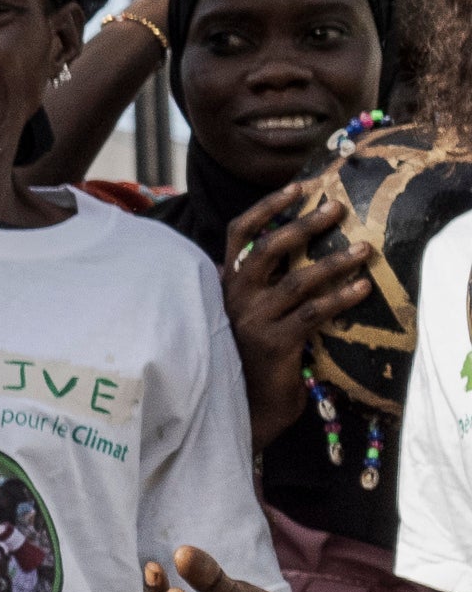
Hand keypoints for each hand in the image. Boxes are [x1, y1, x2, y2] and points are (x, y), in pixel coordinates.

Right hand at [213, 180, 379, 446]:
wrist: (246, 405)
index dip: (268, 207)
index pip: (240, 234)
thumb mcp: (247, 310)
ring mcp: (251, 320)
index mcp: (224, 284)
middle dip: (305, 224)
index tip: (300, 186)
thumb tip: (294, 241)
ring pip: (297, 280)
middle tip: (338, 207)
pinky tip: (362, 287)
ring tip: (366, 248)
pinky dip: (341, 298)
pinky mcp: (274, 343)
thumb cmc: (250, 353)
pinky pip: (313, 313)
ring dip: (336, 261)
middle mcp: (232, 297)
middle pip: (268, 249)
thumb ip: (259, 280)